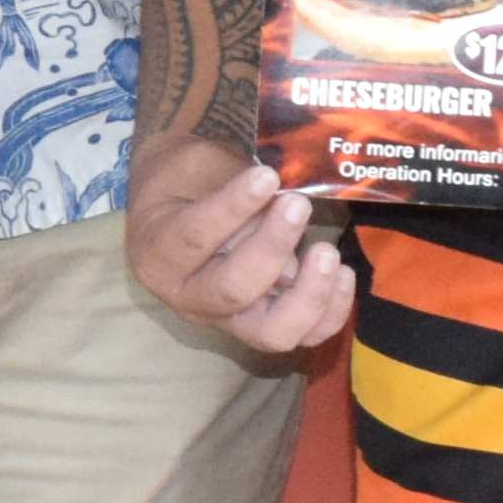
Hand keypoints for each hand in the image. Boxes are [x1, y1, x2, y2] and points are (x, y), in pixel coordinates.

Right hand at [127, 137, 354, 354]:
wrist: (178, 207)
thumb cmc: (185, 179)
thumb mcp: (195, 166)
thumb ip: (231, 182)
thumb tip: (283, 194)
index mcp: (158, 254)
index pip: (194, 238)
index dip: (233, 208)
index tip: (267, 176)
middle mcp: (188, 298)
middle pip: (232, 291)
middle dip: (273, 248)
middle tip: (298, 205)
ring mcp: (228, 321)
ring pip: (272, 332)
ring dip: (309, 293)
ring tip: (327, 250)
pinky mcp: (262, 326)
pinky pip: (304, 336)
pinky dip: (331, 311)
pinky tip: (344, 273)